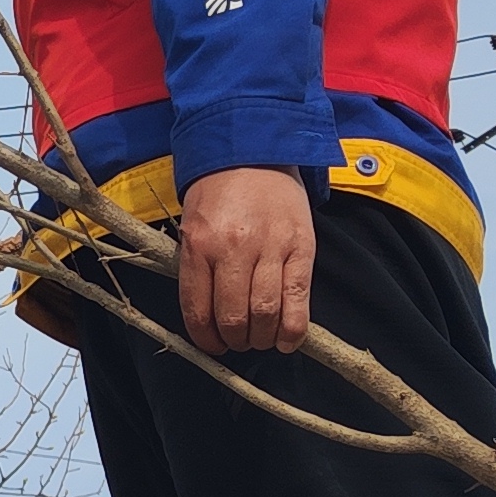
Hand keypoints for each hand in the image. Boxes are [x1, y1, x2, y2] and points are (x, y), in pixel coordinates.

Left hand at [177, 166, 315, 354]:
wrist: (255, 151)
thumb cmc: (219, 192)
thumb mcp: (193, 225)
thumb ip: (196, 268)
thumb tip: (205, 317)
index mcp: (200, 244)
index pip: (199, 309)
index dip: (206, 338)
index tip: (213, 345)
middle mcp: (234, 248)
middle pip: (235, 317)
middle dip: (235, 341)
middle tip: (237, 342)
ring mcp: (271, 248)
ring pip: (266, 313)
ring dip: (262, 338)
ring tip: (260, 339)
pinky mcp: (302, 248)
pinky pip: (299, 300)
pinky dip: (293, 329)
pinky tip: (288, 339)